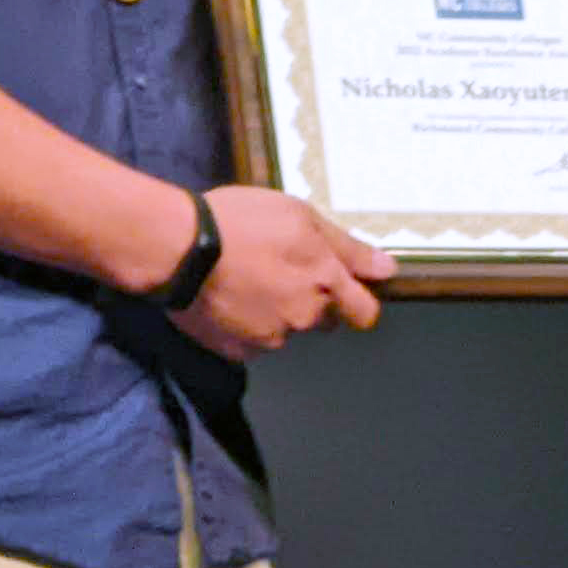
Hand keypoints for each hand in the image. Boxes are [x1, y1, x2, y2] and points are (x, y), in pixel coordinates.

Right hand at [172, 185, 397, 359]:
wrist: (178, 248)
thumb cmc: (241, 220)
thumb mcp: (299, 215)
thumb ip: (347, 247)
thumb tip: (389, 270)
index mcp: (324, 283)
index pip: (365, 312)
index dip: (359, 302)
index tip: (344, 288)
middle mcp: (304, 317)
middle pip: (324, 321)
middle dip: (312, 303)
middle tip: (281, 271)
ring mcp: (270, 339)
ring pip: (286, 330)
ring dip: (276, 312)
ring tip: (246, 280)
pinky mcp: (237, 352)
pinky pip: (252, 342)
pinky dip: (245, 325)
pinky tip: (228, 299)